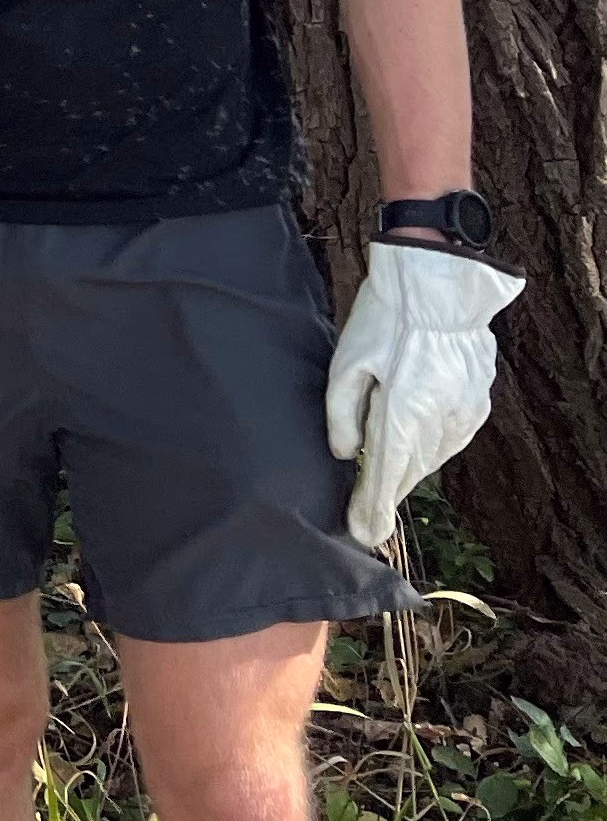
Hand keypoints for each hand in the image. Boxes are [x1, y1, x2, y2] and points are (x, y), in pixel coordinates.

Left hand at [325, 240, 517, 550]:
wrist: (437, 285)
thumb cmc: (384, 321)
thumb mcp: (346, 364)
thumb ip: (342, 415)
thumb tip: (345, 455)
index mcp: (405, 414)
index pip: (387, 476)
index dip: (373, 509)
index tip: (364, 534)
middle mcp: (440, 421)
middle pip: (410, 472)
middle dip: (386, 493)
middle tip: (365, 513)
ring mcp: (465, 413)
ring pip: (432, 457)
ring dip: (408, 470)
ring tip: (384, 484)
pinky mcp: (477, 402)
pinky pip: (450, 438)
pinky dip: (429, 448)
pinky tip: (412, 447)